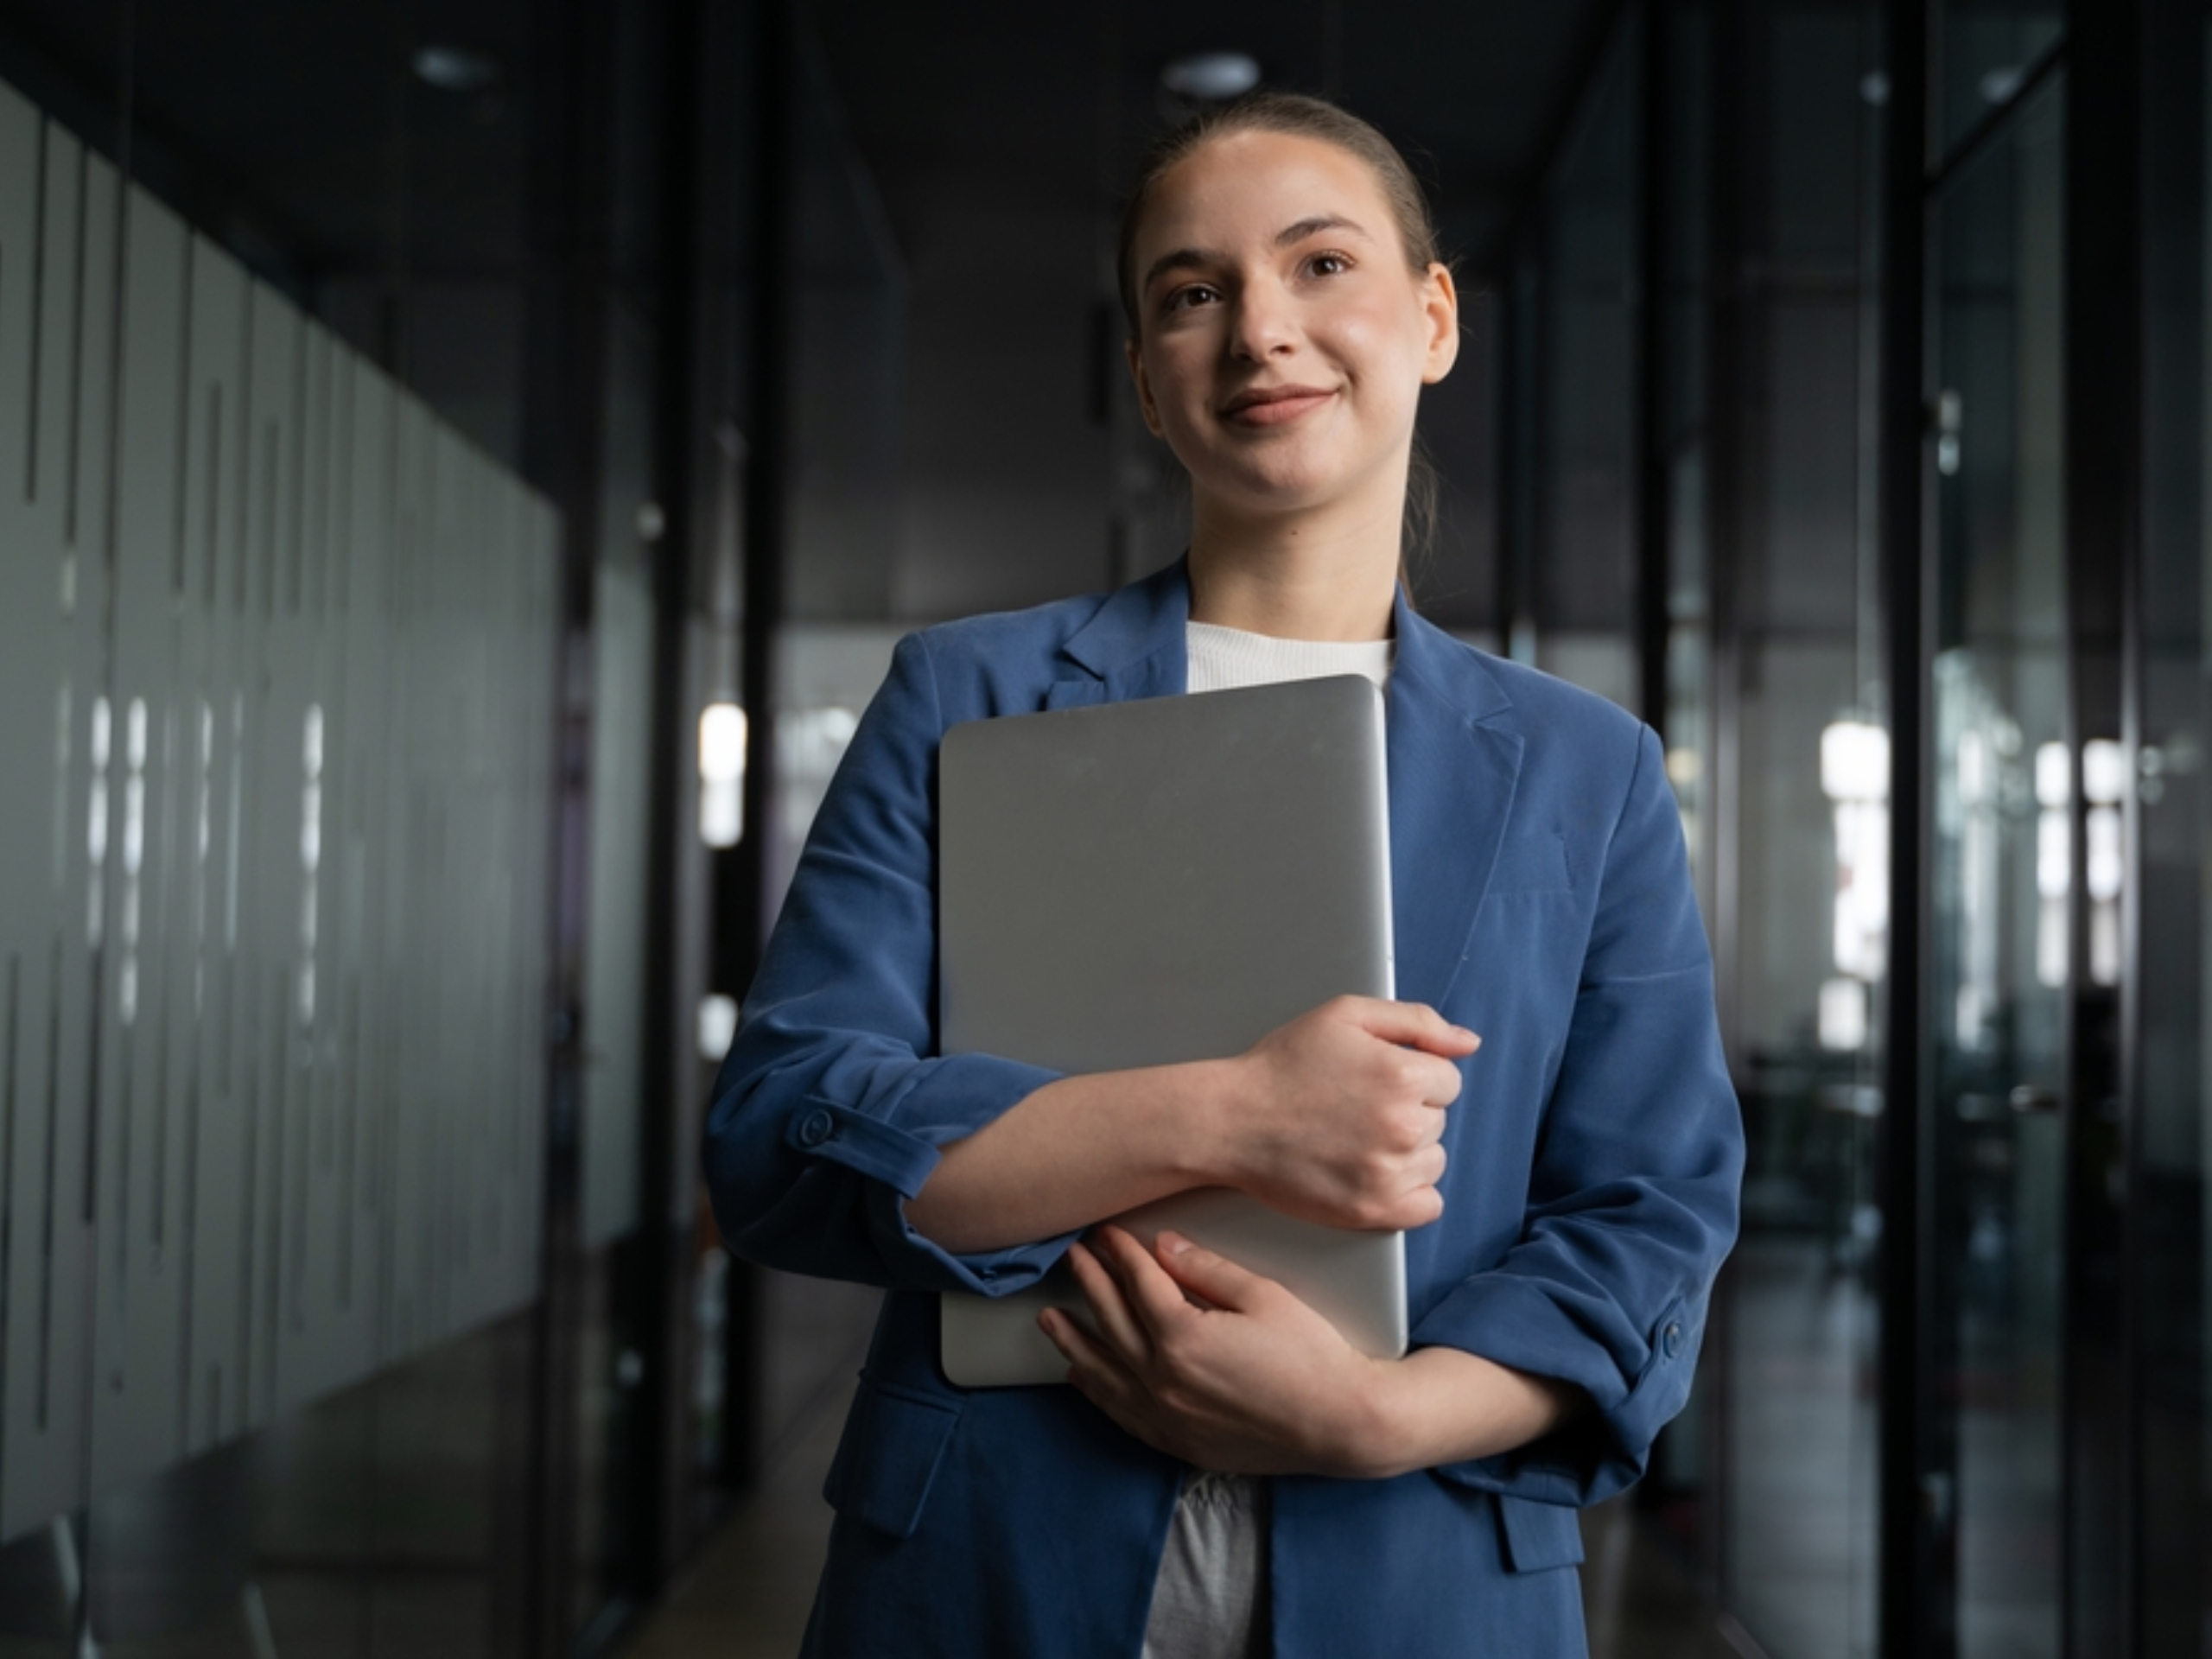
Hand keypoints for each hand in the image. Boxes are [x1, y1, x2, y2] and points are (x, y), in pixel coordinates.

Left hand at [1038, 1226, 1393, 1476]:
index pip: (1138, 1283)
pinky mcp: (1179, 1443)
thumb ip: (1207, 1269)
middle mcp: (1164, 1379)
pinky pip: (1122, 1415)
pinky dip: (1098, 1393)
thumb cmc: (1313, 1356)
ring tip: (1049, 1319)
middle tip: (1072, 1257)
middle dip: (1090, 1284)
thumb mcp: (1264, 1296)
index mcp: (1184, 1336)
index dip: (1119, 1253)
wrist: (1344, 1425)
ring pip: (1104, 1373)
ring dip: (1074, 1341)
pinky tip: (1083, 1377)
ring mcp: (1168, 1416)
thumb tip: (1164, 1246)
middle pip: (1112, 1321)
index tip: (1105, 1233)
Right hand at [1213, 997, 1475, 1230]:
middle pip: (1438, 1120)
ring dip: (1408, 1151)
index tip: (1374, 1080)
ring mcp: (1389, 1173)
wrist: (1233, 1120)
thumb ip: (1416, 1021)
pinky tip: (1375, 1173)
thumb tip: (1469, 1044)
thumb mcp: (1346, 1015)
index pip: (1447, 1080)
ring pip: (1433, 1160)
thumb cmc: (1284, 1064)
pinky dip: (1410, 1192)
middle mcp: (1403, 1127)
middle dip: (1408, 1111)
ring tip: (1358, 1139)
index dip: (1412, 1075)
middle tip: (1357, 1108)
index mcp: (1403, 1075)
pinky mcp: (1373, 1210)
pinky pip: (1427, 1205)